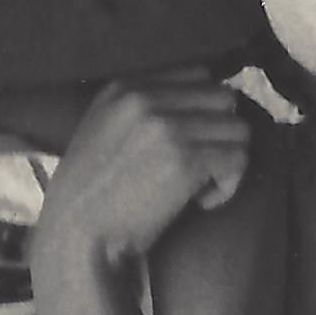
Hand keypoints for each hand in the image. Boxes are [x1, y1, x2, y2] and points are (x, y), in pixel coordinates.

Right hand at [40, 74, 256, 278]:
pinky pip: (238, 160)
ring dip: (227, 161)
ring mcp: (166, 126)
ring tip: (199, 188)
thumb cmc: (90, 198)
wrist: (77, 239)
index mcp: (124, 87)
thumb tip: (192, 109)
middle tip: (200, 168)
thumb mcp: (101, 132)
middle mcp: (145, 97)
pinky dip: (227, 186)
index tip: (189, 144)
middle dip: (220, 134)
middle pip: (223, 98)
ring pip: (238, 129)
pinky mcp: (185, 160)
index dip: (203, 112)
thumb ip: (137, 111)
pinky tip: (201, 203)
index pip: (198, 75)